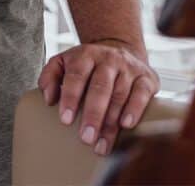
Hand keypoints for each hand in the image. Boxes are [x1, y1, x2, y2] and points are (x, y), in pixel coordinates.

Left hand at [37, 39, 159, 156]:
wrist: (119, 49)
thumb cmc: (86, 65)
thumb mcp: (64, 62)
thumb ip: (50, 77)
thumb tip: (48, 99)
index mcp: (85, 55)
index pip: (76, 76)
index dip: (70, 98)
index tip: (65, 120)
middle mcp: (108, 59)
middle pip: (100, 87)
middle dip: (93, 115)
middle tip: (86, 138)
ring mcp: (128, 68)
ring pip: (120, 95)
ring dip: (111, 123)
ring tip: (101, 145)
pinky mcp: (146, 78)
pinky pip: (142, 94)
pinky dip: (135, 109)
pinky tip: (126, 125)